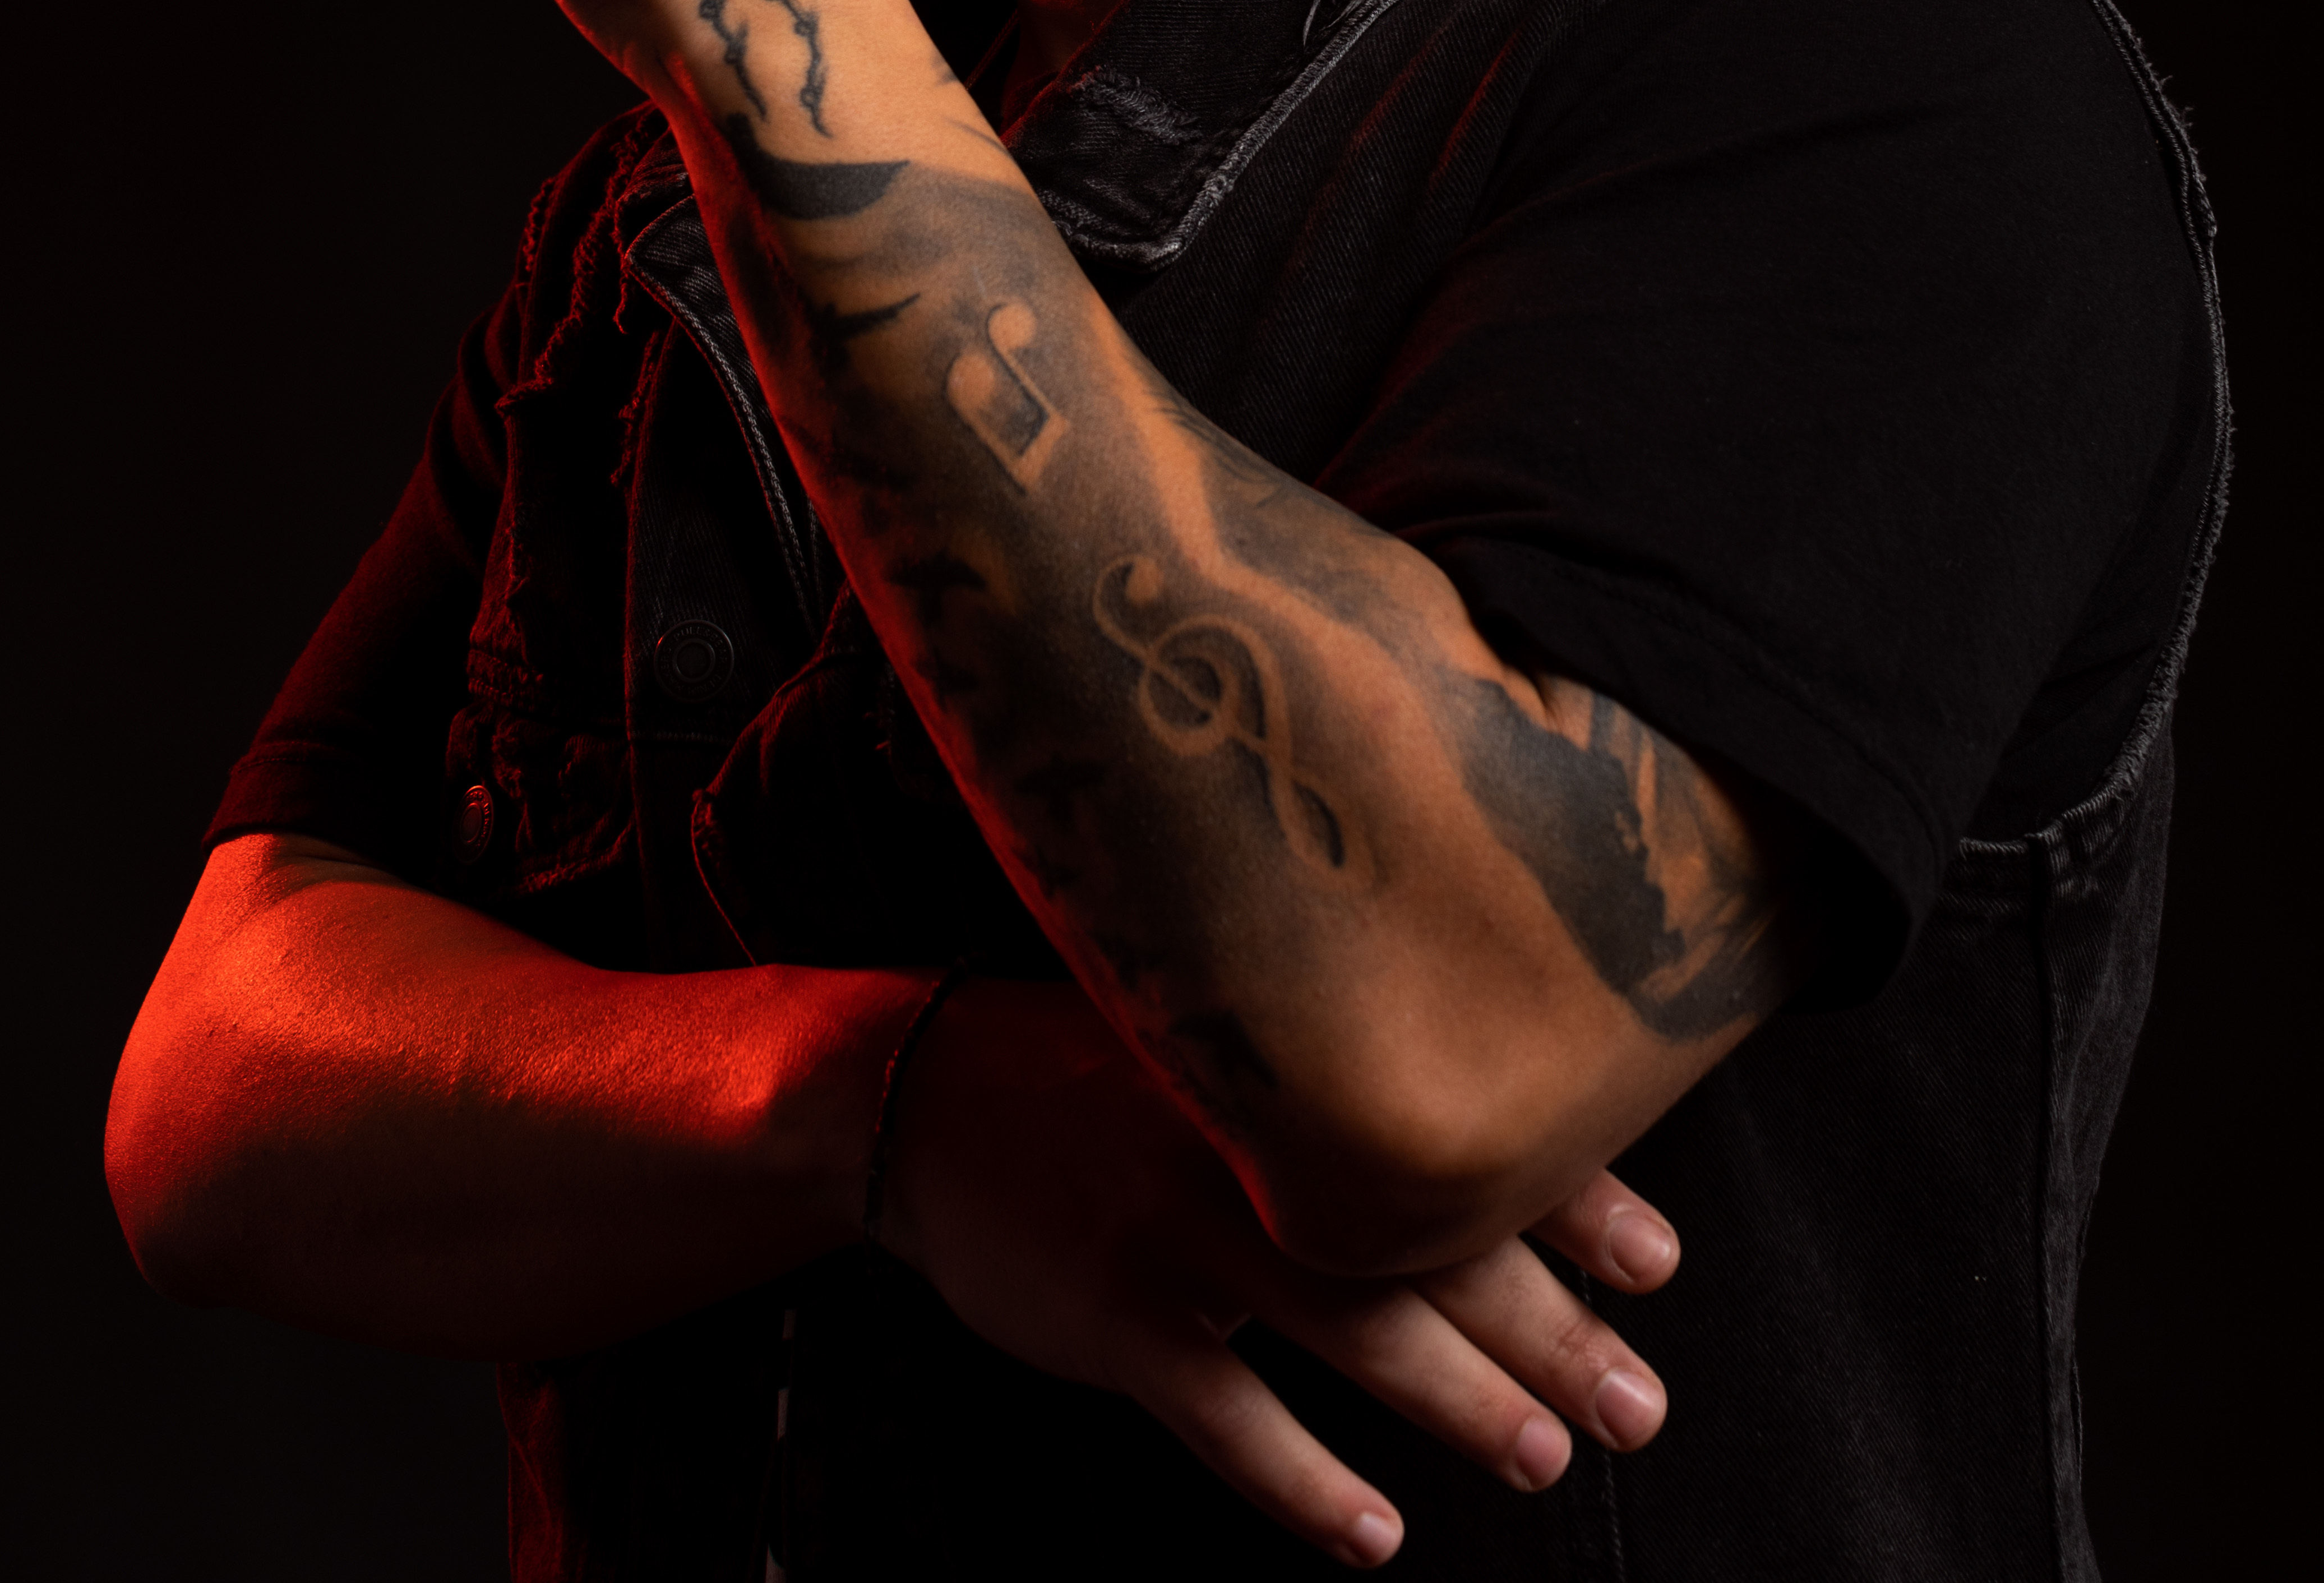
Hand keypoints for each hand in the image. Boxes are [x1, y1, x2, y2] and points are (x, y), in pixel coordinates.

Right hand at [882, 983, 1674, 1571]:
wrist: (916, 1092)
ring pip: (1347, 1323)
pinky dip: (1305, 1479)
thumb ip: (1323, 1084)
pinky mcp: (1114, 1313)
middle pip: (1425, 1239)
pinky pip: (1225, 1412)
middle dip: (1546, 1324)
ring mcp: (1176, 1227)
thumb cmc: (1090, 1073)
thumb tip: (1475, 1134)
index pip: (1450, 1128)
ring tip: (1544, 1454)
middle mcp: (1246, 1139)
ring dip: (1457, 1398)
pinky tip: (1374, 1530)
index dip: (1561, 1195)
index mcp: (1282, 1066)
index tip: (1657, 1260)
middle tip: (1637, 1402)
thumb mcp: (1208, 1044)